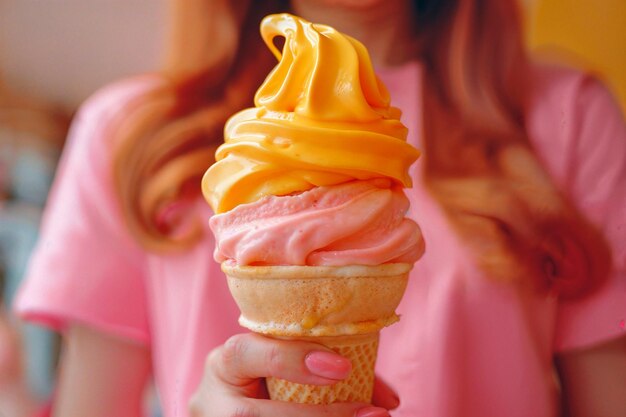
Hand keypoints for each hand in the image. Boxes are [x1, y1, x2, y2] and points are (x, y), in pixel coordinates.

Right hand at [190, 333, 398, 416]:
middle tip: (370, 413)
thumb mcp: (280, 365)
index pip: (246, 353)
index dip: (293, 359)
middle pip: (256, 415)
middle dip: (319, 416)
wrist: (229, 409)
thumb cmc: (266, 379)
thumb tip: (389, 400)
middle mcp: (211, 399)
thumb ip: (321, 365)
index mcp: (224, 362)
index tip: (342, 368)